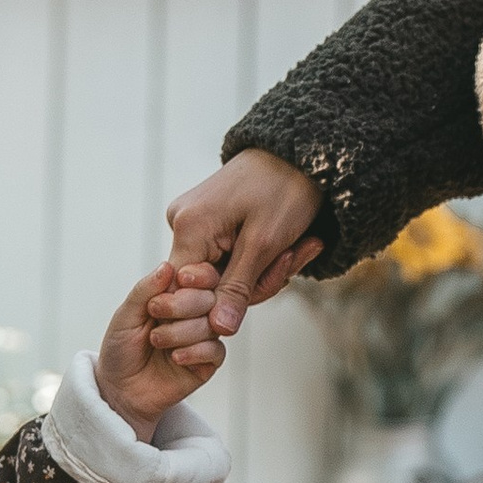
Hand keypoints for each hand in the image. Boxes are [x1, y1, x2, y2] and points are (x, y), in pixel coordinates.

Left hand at [98, 262, 226, 439]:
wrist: (119, 391)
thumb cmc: (120, 349)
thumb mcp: (126, 315)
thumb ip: (145, 290)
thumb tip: (167, 266)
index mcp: (177, 296)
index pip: (202, 275)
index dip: (196, 276)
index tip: (180, 281)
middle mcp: (194, 314)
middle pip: (212, 297)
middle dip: (185, 304)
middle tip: (156, 313)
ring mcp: (203, 338)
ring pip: (214, 324)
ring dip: (183, 332)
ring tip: (157, 341)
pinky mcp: (207, 363)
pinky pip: (216, 351)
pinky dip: (195, 352)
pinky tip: (175, 358)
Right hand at [165, 148, 322, 332]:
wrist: (300, 151)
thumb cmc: (285, 189)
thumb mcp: (266, 243)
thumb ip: (239, 288)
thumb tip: (219, 330)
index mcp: (189, 228)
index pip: (187, 292)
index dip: (221, 304)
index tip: (265, 287)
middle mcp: (182, 224)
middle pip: (207, 285)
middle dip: (255, 283)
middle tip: (292, 260)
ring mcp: (194, 222)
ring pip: (223, 274)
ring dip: (264, 271)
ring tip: (298, 247)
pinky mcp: (209, 222)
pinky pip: (229, 258)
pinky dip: (259, 259)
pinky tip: (288, 244)